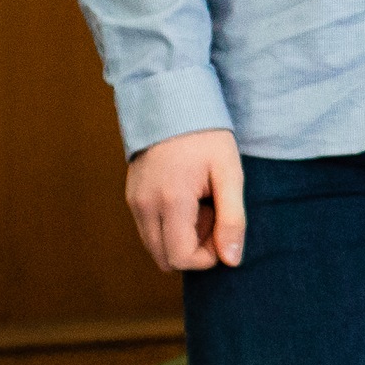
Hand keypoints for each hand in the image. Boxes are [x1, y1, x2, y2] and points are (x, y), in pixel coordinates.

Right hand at [124, 128, 245, 272]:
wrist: (172, 104)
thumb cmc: (206, 137)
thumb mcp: (229, 174)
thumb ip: (232, 219)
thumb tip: (231, 260)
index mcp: (171, 201)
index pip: (181, 258)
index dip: (207, 255)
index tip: (222, 226)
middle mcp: (145, 206)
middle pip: (165, 260)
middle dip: (193, 250)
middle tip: (211, 216)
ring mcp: (134, 202)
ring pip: (155, 247)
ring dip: (180, 239)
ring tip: (199, 206)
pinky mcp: (132, 197)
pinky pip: (149, 230)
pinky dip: (169, 227)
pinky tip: (186, 200)